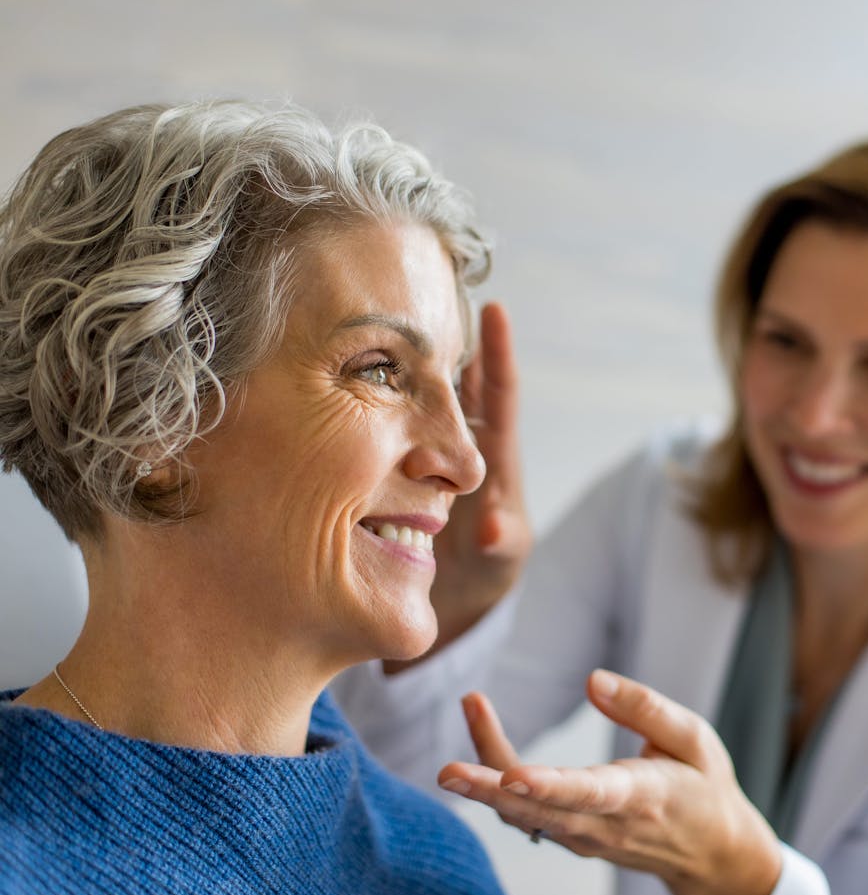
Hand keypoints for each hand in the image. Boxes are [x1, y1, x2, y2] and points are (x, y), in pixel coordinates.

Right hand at [386, 302, 530, 671]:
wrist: (452, 604)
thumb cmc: (484, 579)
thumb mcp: (496, 562)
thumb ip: (498, 543)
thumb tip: (492, 529)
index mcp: (492, 457)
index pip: (499, 394)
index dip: (498, 351)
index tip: (495, 307)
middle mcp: (461, 445)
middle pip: (456, 379)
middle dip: (443, 336)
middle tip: (420, 290)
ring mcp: (427, 453)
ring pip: (417, 396)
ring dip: (403, 362)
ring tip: (376, 318)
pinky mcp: (396, 467)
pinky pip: (386, 424)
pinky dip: (372, 400)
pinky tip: (340, 376)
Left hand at [438, 670, 782, 894]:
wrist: (713, 853)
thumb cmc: (704, 786)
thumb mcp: (694, 739)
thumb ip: (646, 708)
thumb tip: (593, 680)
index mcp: (643, 796)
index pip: (589, 794)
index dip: (548, 786)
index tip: (512, 776)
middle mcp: (606, 824)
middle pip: (538, 813)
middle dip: (489, 792)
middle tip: (446, 771)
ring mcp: (584, 838)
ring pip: (524, 815)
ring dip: (484, 781)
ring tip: (466, 722)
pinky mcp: (571, 838)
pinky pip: (525, 814)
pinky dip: (498, 783)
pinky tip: (482, 740)